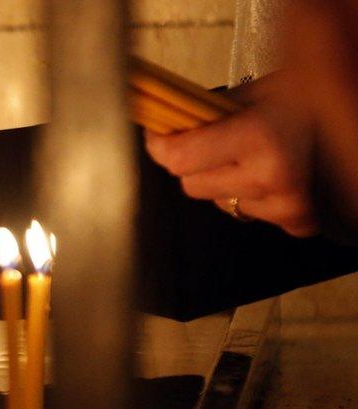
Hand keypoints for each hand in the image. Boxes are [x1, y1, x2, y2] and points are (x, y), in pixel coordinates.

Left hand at [144, 74, 318, 236]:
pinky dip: (249, 197)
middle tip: (212, 141)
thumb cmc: (304, 100)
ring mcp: (287, 205)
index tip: (159, 135)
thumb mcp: (253, 95)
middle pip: (190, 184)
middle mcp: (273, 176)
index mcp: (261, 137)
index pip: (178, 158)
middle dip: (193, 163)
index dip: (161, 145)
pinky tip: (269, 175)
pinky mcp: (298, 223)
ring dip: (223, 182)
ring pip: (217, 201)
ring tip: (251, 156)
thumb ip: (205, 115)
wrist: (348, 118)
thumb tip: (161, 128)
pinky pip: (246, 214)